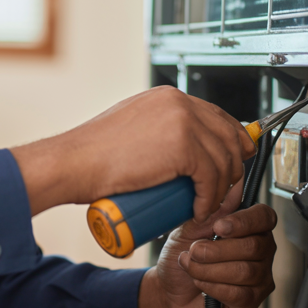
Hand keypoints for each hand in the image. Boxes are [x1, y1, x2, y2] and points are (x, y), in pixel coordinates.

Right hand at [10, 86, 254, 217]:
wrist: (73, 162)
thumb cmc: (92, 154)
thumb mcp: (130, 129)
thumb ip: (151, 130)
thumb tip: (172, 150)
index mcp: (168, 97)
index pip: (215, 115)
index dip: (230, 140)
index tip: (234, 160)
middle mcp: (179, 102)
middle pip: (227, 134)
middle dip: (234, 165)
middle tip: (227, 190)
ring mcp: (183, 121)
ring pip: (224, 158)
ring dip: (222, 188)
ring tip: (207, 206)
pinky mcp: (184, 146)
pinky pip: (213, 176)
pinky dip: (211, 198)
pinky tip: (200, 209)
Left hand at [137, 183, 277, 307]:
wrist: (168, 291)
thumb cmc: (183, 257)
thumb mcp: (188, 230)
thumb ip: (211, 213)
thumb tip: (233, 189)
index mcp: (249, 227)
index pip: (264, 217)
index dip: (244, 221)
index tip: (218, 227)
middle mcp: (261, 251)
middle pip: (254, 246)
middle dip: (217, 250)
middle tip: (194, 251)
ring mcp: (259, 277)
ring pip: (245, 271)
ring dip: (210, 269)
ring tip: (191, 267)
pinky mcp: (251, 302)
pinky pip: (238, 293)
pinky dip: (212, 286)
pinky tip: (200, 283)